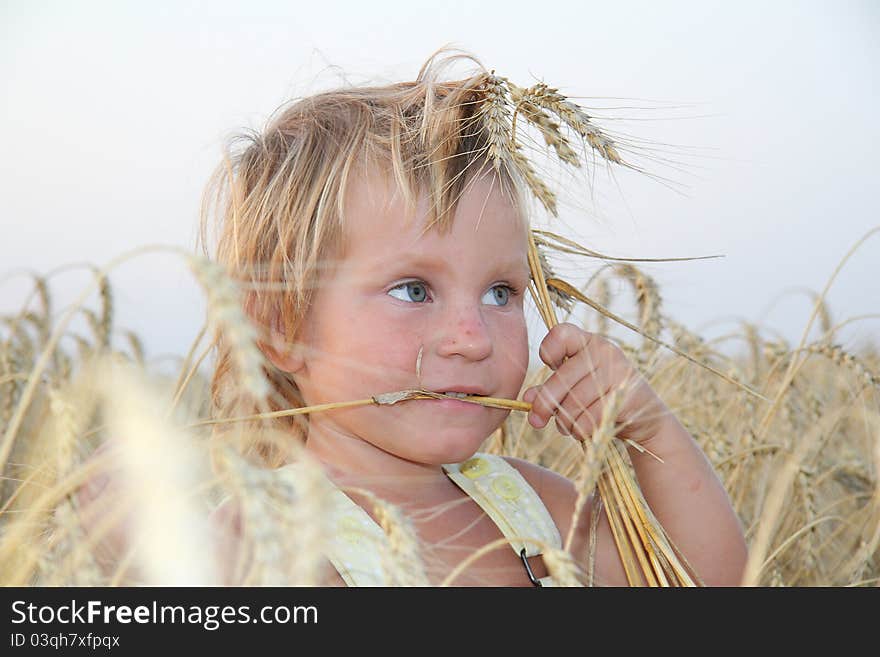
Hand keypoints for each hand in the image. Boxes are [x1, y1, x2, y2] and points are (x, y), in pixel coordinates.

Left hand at [521, 323, 667, 444]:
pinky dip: (579, 430)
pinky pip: (589, 419)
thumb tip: (527, 399)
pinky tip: (582, 430)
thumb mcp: (575, 388)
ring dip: (564, 422)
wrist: (644, 418)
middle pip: (562, 378)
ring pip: (574, 402)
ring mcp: (617, 372)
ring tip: (567, 427)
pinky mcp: (625, 396)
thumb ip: (549, 390)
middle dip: (544, 404)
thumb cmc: (600, 398)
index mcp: (588, 342)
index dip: (548, 350)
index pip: (560, 333)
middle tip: (535, 421)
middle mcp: (604, 351)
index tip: (549, 366)